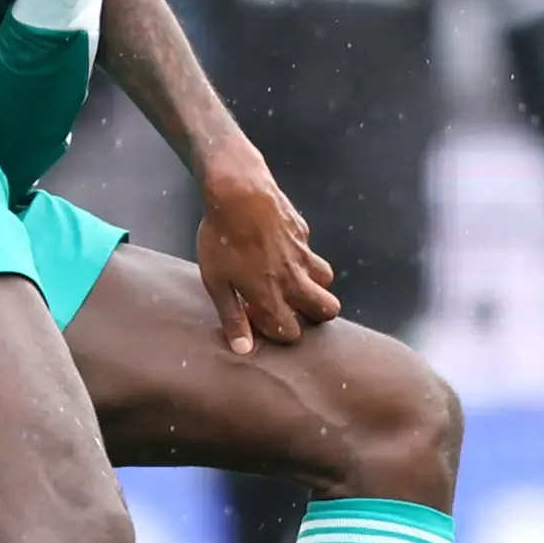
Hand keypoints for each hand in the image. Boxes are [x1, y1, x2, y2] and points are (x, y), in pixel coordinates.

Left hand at [194, 157, 341, 354]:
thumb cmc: (221, 239)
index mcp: (272, 297)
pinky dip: (301, 256)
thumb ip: (232, 317)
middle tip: (290, 307)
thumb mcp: (217, 282)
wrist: (239, 192)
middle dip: (313, 315)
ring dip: (314, 285)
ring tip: (289, 280)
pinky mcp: (303, 233)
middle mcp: (295, 280)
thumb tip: (243, 350)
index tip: (259, 319)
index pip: (291, 333)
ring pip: (327, 280)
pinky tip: (278, 247)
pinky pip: (311, 251)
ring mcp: (303, 255)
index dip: (277, 332)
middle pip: (326, 310)